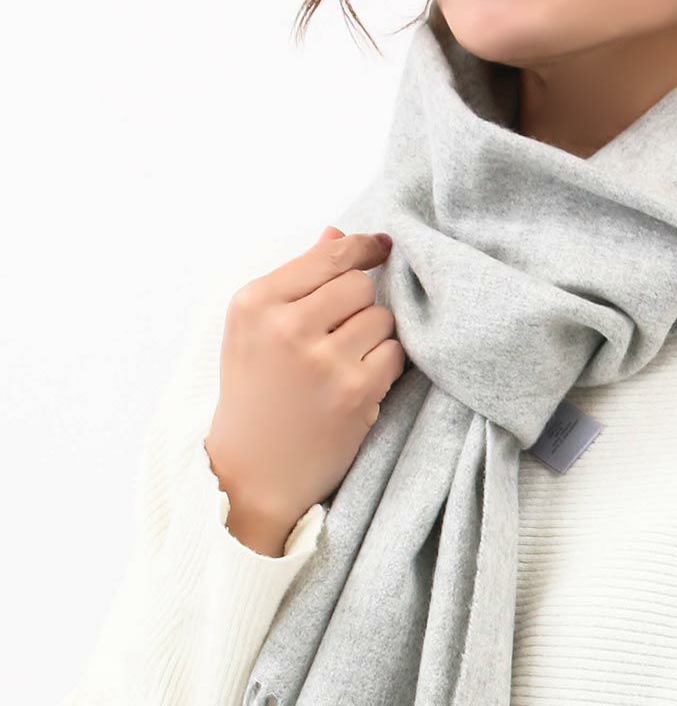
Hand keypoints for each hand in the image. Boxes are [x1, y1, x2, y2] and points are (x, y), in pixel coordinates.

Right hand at [204, 226, 405, 554]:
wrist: (252, 472)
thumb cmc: (255, 397)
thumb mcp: (254, 332)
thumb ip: (297, 280)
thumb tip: (337, 233)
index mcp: (256, 302)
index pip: (328, 255)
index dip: (362, 249)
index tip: (380, 248)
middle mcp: (286, 325)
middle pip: (359, 285)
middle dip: (361, 306)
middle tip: (342, 336)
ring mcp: (322, 359)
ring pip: (381, 319)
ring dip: (375, 338)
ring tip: (346, 363)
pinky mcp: (353, 391)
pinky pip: (394, 355)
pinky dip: (385, 368)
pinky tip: (359, 384)